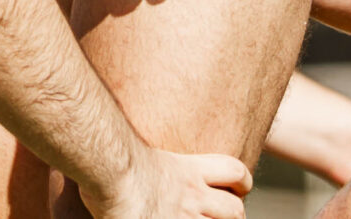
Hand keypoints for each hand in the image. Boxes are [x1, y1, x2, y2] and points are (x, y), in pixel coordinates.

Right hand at [90, 145, 252, 218]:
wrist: (112, 170)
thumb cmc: (109, 155)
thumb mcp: (131, 149)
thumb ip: (136, 154)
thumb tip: (111, 140)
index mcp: (187, 169)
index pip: (232, 170)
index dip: (241, 181)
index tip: (237, 188)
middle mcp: (193, 195)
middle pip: (236, 208)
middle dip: (235, 215)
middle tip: (224, 218)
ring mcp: (186, 218)